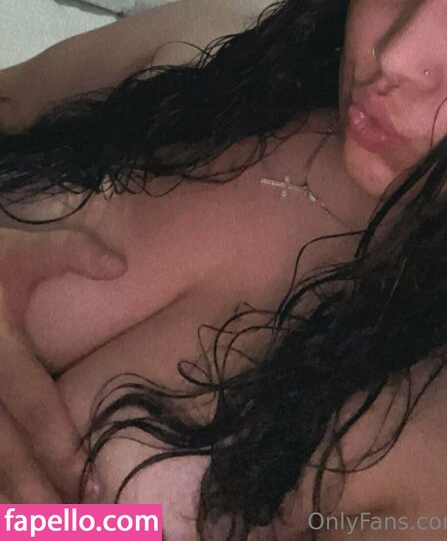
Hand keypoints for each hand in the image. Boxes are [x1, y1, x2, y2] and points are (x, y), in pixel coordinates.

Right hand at [0, 227, 125, 501]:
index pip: (33, 405)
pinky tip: (13, 511)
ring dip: (12, 497)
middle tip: (76, 523)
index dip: (61, 447)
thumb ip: (71, 251)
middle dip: (39, 492)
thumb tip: (121, 265)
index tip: (91, 481)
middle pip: (5, 449)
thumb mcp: (20, 247)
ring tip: (48, 526)